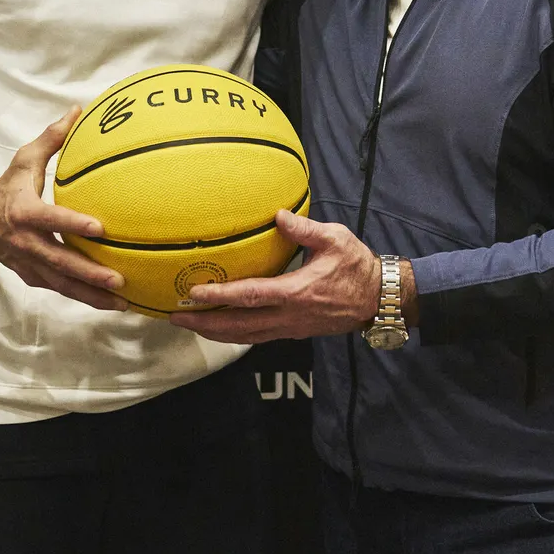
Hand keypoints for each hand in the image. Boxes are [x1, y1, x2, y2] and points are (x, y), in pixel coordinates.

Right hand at [0, 107, 127, 311]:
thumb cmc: (6, 188)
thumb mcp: (23, 161)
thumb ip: (51, 139)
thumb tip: (78, 111)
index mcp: (25, 212)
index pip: (51, 219)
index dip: (74, 224)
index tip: (100, 228)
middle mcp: (27, 243)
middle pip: (60, 262)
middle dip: (89, 274)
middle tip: (118, 280)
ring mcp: (30, 264)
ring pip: (62, 284)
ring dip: (91, 295)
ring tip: (122, 303)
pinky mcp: (33, 277)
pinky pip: (61, 290)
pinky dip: (84, 298)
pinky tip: (109, 303)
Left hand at [169, 210, 380, 342]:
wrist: (378, 299)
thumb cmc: (357, 267)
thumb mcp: (335, 240)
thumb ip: (304, 229)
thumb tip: (278, 215)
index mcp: (296, 292)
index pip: (250, 296)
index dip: (220, 296)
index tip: (194, 293)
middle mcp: (288, 316)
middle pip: (238, 326)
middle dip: (205, 323)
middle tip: (176, 317)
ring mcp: (290, 328)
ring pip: (245, 336)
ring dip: (215, 333)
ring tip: (190, 325)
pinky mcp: (293, 332)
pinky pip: (257, 337)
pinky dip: (234, 335)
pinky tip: (220, 328)